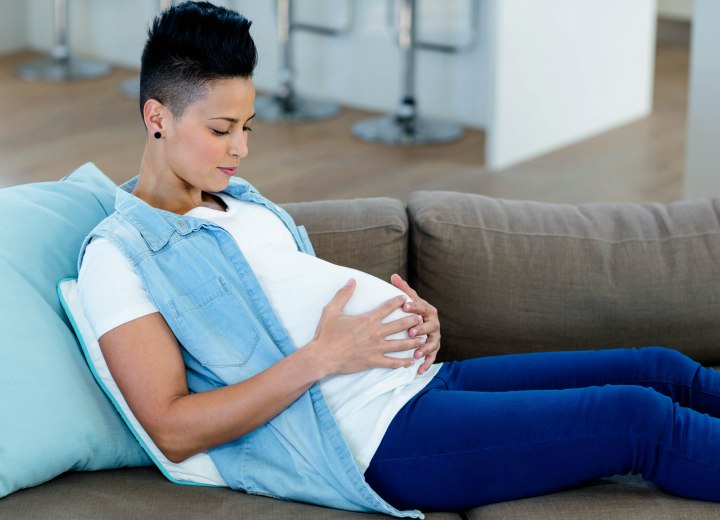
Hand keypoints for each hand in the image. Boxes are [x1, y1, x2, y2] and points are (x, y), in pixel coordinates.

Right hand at [308, 279, 426, 375]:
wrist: (323, 356)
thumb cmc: (326, 334)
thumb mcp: (331, 310)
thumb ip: (343, 294)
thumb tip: (352, 280)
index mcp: (367, 319)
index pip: (387, 307)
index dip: (398, 301)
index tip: (407, 299)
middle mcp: (375, 332)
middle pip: (399, 325)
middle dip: (412, 320)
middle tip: (421, 318)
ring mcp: (375, 348)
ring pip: (400, 344)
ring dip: (413, 341)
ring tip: (423, 339)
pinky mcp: (373, 361)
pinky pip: (392, 362)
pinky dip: (402, 362)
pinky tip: (410, 361)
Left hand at [390, 274, 440, 374]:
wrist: (425, 320)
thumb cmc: (414, 310)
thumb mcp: (410, 299)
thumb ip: (403, 289)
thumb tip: (393, 276)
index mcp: (428, 309)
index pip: (422, 306)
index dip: (414, 306)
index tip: (405, 306)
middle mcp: (434, 322)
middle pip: (429, 326)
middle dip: (421, 329)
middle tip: (411, 332)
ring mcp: (435, 336)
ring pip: (432, 342)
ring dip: (425, 348)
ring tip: (416, 353)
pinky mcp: (433, 348)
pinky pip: (432, 356)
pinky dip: (426, 363)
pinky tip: (419, 370)